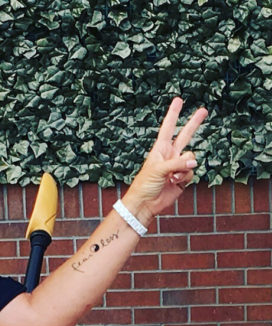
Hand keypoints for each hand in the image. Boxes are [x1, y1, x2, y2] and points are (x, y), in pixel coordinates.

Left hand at [124, 97, 208, 223]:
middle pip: (185, 135)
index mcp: (160, 149)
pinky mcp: (183, 177)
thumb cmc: (144, 184)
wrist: (146, 203)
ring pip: (191, 158)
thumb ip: (177, 164)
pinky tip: (174, 182)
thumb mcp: (158, 170)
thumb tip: (194, 162)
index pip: (168, 127)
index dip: (173, 113)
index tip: (178, 99)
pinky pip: (191, 172)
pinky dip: (185, 177)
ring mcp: (177, 165)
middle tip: (204, 110)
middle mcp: (170, 154)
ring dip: (184, 168)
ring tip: (171, 177)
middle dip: (194, 123)